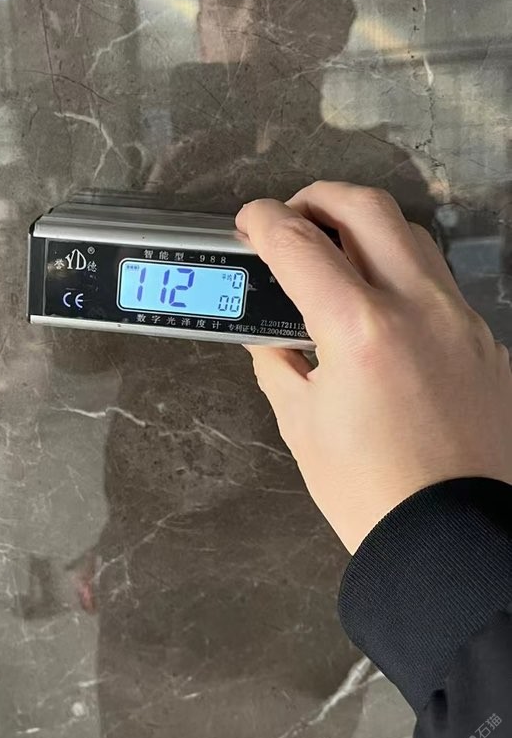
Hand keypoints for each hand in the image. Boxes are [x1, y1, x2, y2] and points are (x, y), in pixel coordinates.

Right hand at [236, 181, 511, 552]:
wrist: (450, 539)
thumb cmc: (369, 491)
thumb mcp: (302, 424)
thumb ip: (280, 364)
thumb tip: (269, 337)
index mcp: (361, 329)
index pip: (301, 244)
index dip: (264, 222)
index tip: (250, 221)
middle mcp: (419, 309)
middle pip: (367, 208)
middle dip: (319, 198)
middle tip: (292, 219)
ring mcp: (461, 322)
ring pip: (414, 238)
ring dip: (367, 229)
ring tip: (337, 255)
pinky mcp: (486, 344)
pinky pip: (441, 285)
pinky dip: (402, 276)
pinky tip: (381, 311)